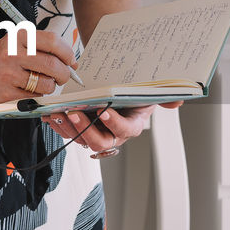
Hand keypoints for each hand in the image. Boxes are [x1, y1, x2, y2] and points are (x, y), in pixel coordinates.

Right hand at [0, 29, 80, 105]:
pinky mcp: (7, 91)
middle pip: (52, 64)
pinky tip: (28, 89)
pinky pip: (35, 95)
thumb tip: (68, 59)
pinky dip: (38, 94)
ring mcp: (9, 72)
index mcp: (18, 36)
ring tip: (43, 83)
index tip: (72, 61)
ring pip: (46, 83)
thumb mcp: (15, 43)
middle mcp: (13, 52)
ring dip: (51, 86)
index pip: (53, 41)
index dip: (67, 53)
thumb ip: (40, 47)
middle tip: (64, 76)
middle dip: (64, 74)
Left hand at [44, 100, 183, 156]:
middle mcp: (113, 134)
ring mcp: (95, 132)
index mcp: (131, 126)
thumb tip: (178, 101)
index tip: (103, 111)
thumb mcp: (150, 91)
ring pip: (80, 139)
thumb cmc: (133, 91)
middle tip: (75, 113)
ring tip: (59, 112)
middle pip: (99, 141)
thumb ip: (164, 96)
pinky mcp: (80, 129)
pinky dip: (58, 124)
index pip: (124, 130)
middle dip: (85, 129)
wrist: (117, 87)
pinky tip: (51, 114)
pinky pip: (67, 132)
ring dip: (68, 127)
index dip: (113, 123)